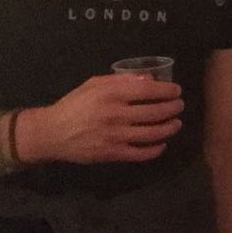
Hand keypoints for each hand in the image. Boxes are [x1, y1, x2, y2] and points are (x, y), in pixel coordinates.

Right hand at [19, 74, 183, 164]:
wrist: (52, 133)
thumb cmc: (73, 105)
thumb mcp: (92, 85)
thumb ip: (120, 80)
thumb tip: (148, 79)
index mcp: (110, 94)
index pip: (147, 90)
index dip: (166, 90)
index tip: (176, 91)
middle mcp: (115, 114)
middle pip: (154, 112)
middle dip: (172, 108)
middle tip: (179, 106)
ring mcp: (115, 136)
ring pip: (152, 133)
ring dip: (169, 128)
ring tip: (176, 123)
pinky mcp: (113, 153)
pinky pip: (141, 153)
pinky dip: (155, 150)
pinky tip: (161, 144)